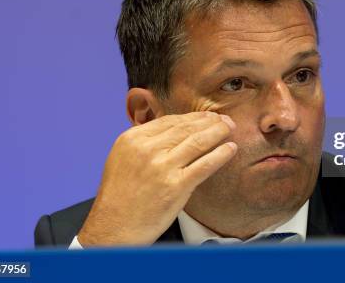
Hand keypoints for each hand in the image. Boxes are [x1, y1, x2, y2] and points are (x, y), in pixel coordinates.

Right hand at [77, 111, 236, 245]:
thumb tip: (177, 130)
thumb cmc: (120, 197)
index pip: (169, 121)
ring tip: (230, 128)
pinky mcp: (175, 186)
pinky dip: (221, 154)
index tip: (207, 116)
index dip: (192, 117)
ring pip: (197, 141)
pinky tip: (231, 149)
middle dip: (209, 121)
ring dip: (218, 132)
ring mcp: (162, 167)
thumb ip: (146, 143)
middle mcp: (146, 149)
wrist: (114, 228)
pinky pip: (204, 164)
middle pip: (185, 128)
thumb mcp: (124, 158)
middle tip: (224, 120)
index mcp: (132, 139)